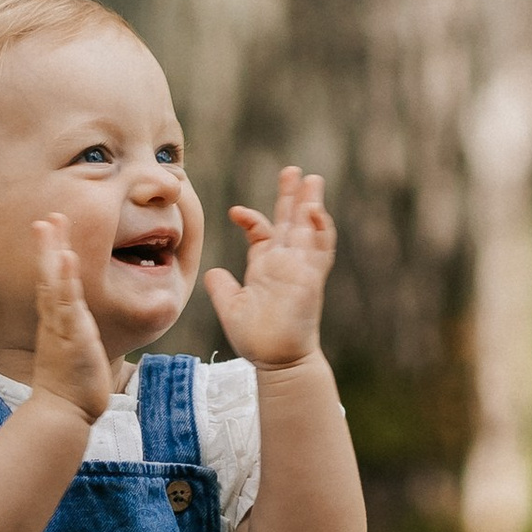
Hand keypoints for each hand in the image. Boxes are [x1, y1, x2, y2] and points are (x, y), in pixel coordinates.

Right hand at [29, 218, 113, 425]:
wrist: (63, 411)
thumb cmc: (73, 384)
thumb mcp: (75, 352)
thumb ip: (77, 336)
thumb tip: (83, 326)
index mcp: (57, 321)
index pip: (51, 282)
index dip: (50, 254)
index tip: (50, 227)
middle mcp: (55, 320)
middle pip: (47, 275)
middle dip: (47, 245)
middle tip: (46, 217)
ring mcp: (61, 326)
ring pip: (54, 283)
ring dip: (52, 252)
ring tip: (52, 225)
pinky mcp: (72, 336)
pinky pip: (67, 303)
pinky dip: (64, 280)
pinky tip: (65, 259)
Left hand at [205, 168, 335, 373]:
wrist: (275, 361)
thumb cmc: (256, 339)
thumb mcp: (231, 307)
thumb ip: (221, 288)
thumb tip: (211, 273)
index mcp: (267, 266)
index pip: (262, 233)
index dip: (250, 219)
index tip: (233, 212)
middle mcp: (286, 264)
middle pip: (290, 222)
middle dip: (292, 196)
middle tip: (293, 170)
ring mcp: (300, 269)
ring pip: (309, 229)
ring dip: (310, 205)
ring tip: (312, 179)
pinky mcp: (311, 279)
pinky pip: (320, 250)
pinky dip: (319, 230)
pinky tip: (315, 210)